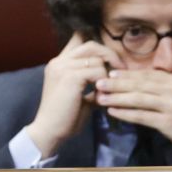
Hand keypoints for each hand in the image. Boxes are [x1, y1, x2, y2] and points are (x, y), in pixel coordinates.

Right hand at [23, 32, 120, 159]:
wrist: (50, 132)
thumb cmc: (65, 118)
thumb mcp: (81, 97)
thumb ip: (93, 85)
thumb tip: (112, 81)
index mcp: (59, 64)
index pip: (78, 39)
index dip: (97, 47)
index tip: (111, 61)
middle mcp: (58, 61)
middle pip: (91, 44)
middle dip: (110, 55)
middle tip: (122, 69)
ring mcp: (63, 67)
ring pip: (97, 58)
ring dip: (107, 74)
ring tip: (107, 90)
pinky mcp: (70, 76)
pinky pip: (97, 71)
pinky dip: (104, 82)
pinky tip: (102, 95)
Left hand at [95, 37, 171, 155]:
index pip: (150, 75)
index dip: (130, 74)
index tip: (113, 72)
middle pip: (140, 84)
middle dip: (118, 83)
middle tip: (98, 80)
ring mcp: (170, 107)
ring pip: (138, 99)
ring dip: (117, 97)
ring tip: (100, 96)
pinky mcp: (167, 123)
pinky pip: (142, 117)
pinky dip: (126, 114)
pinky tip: (113, 111)